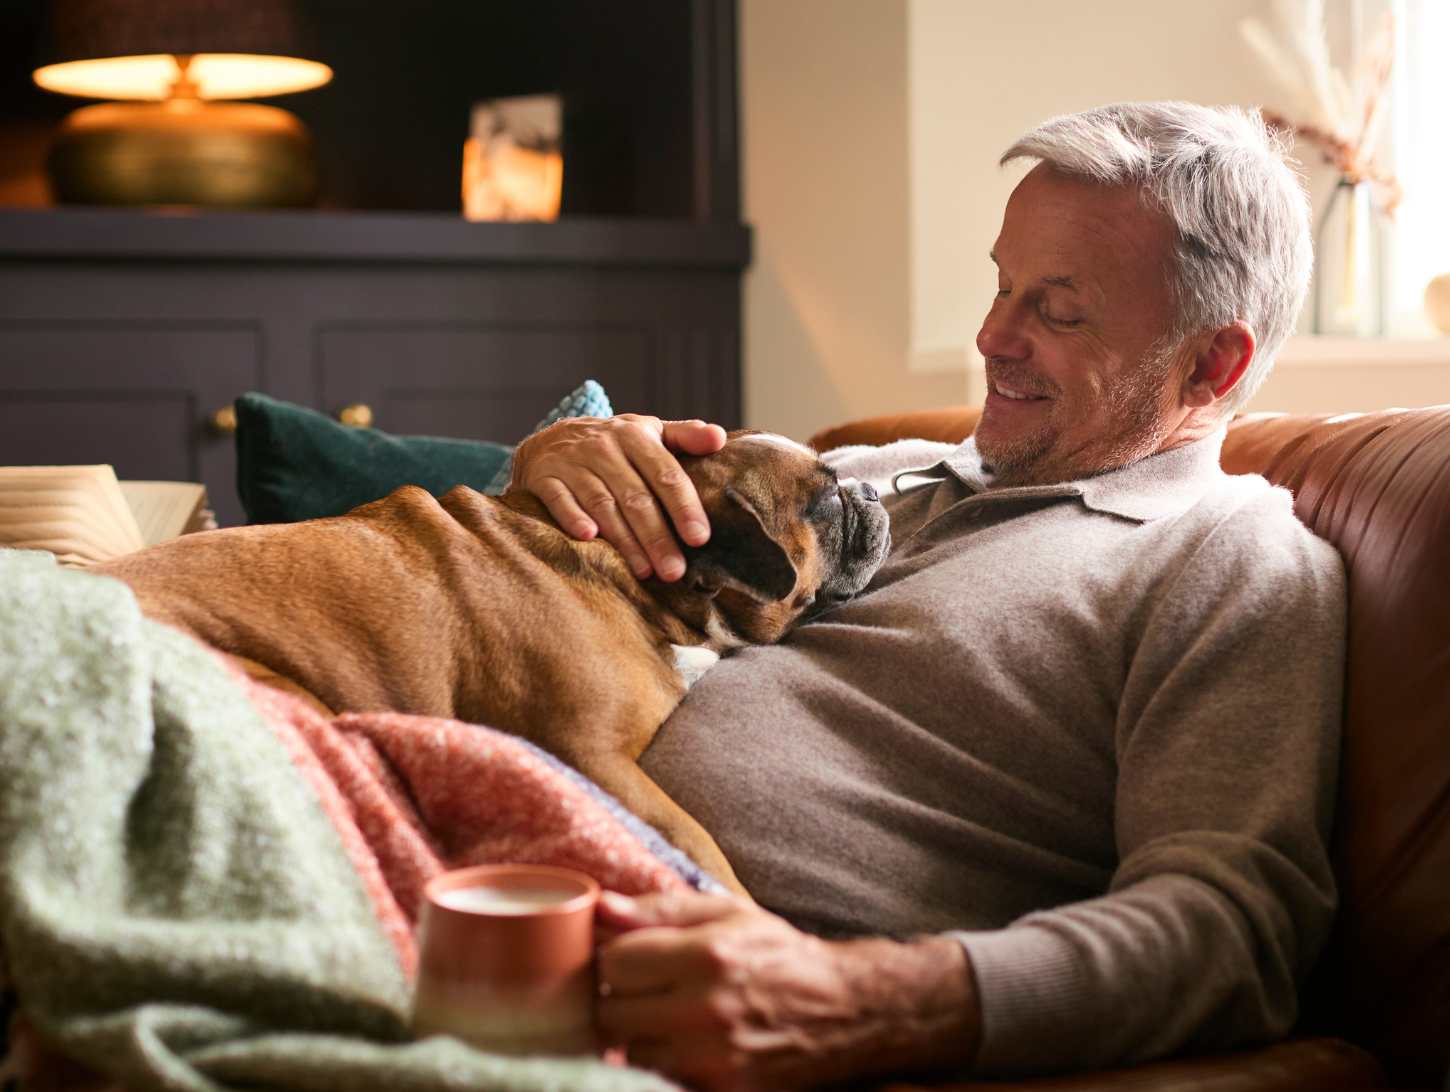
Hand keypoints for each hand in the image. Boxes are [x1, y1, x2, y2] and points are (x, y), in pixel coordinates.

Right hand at [510, 415, 726, 580]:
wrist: (549, 439)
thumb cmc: (612, 444)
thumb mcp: (649, 432)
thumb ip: (685, 436)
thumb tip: (720, 437)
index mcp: (635, 435)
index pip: (666, 473)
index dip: (683, 506)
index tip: (699, 538)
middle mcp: (603, 446)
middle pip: (636, 497)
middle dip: (657, 536)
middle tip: (674, 571)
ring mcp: (571, 461)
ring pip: (602, 504)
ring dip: (624, 539)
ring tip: (644, 571)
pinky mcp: (544, 477)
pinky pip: (560, 500)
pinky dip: (572, 518)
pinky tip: (589, 538)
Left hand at [595, 891, 980, 1090]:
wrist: (843, 1010)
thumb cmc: (778, 953)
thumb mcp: (728, 913)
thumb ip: (661, 909)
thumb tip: (601, 906)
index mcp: (707, 954)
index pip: (614, 962)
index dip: (617, 957)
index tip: (633, 957)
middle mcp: (707, 1009)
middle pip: (612, 1010)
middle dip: (620, 995)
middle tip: (647, 986)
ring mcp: (713, 1058)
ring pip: (629, 1049)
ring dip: (638, 1031)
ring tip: (668, 1012)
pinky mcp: (721, 1090)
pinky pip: (658, 1076)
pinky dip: (663, 1059)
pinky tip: (685, 1040)